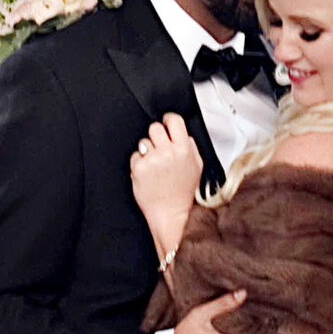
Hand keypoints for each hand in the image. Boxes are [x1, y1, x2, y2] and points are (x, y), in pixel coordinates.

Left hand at [127, 114, 201, 263]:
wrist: (171, 213)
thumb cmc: (183, 193)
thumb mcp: (197, 167)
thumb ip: (191, 147)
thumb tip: (183, 134)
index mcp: (184, 149)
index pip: (174, 120)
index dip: (168, 120)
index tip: (166, 124)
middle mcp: (168, 152)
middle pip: (155, 127)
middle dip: (156, 136)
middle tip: (159, 148)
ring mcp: (152, 160)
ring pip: (144, 142)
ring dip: (147, 151)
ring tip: (154, 166)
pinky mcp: (139, 168)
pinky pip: (135, 156)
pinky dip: (139, 164)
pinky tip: (148, 174)